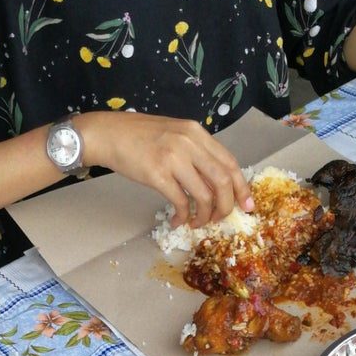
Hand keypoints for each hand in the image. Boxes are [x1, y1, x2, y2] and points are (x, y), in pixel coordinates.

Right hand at [77, 111, 252, 228]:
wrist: (109, 134)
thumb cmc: (140, 137)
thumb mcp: (175, 135)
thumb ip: (195, 152)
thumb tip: (214, 182)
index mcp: (196, 133)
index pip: (230, 162)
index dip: (242, 187)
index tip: (247, 205)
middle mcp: (189, 143)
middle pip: (223, 180)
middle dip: (226, 206)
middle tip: (220, 219)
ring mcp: (173, 158)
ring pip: (205, 195)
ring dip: (205, 216)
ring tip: (197, 223)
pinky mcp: (157, 175)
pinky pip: (181, 202)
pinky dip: (183, 216)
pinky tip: (177, 221)